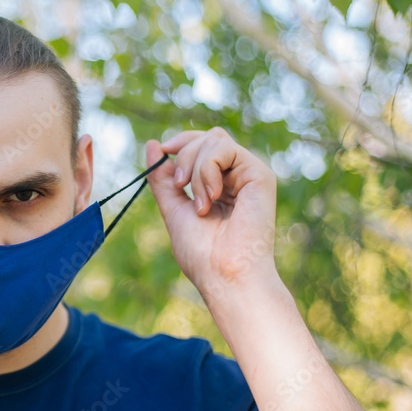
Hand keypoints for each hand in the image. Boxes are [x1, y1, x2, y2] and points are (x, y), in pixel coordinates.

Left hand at [145, 127, 278, 296]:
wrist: (223, 273)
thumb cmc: (201, 252)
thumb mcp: (173, 208)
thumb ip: (162, 179)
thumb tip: (152, 144)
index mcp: (219, 185)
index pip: (202, 145)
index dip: (181, 142)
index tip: (163, 151)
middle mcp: (236, 177)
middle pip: (207, 137)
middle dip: (184, 154)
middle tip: (181, 185)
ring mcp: (249, 174)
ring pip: (214, 140)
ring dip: (195, 168)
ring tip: (200, 204)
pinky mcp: (259, 174)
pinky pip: (225, 149)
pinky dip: (208, 169)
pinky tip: (212, 197)